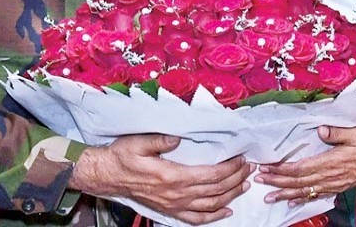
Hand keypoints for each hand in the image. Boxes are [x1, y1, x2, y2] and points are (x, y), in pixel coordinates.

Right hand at [72, 133, 251, 224]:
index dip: (229, 168)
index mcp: (172, 176)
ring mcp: (174, 205)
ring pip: (210, 205)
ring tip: (244, 185)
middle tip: (249, 168)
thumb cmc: (122, 157)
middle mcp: (176, 194)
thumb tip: (178, 138)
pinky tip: (226, 211)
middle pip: (215, 189)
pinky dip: (214, 216)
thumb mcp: (138, 142)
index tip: (241, 158)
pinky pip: (196, 218)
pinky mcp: (169, 210)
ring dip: (230, 195)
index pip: (210, 174)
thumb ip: (160, 140)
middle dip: (235, 179)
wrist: (106, 175)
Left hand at [255, 126, 355, 204]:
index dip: (281, 170)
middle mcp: (331, 176)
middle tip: (259, 180)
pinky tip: (291, 202)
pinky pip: (316, 195)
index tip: (266, 167)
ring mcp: (334, 183)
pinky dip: (301, 198)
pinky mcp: (338, 186)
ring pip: (305, 191)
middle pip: (298, 181)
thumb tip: (319, 130)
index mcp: (332, 161)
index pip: (301, 168)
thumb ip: (337, 132)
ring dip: (285, 193)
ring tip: (268, 196)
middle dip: (277, 181)